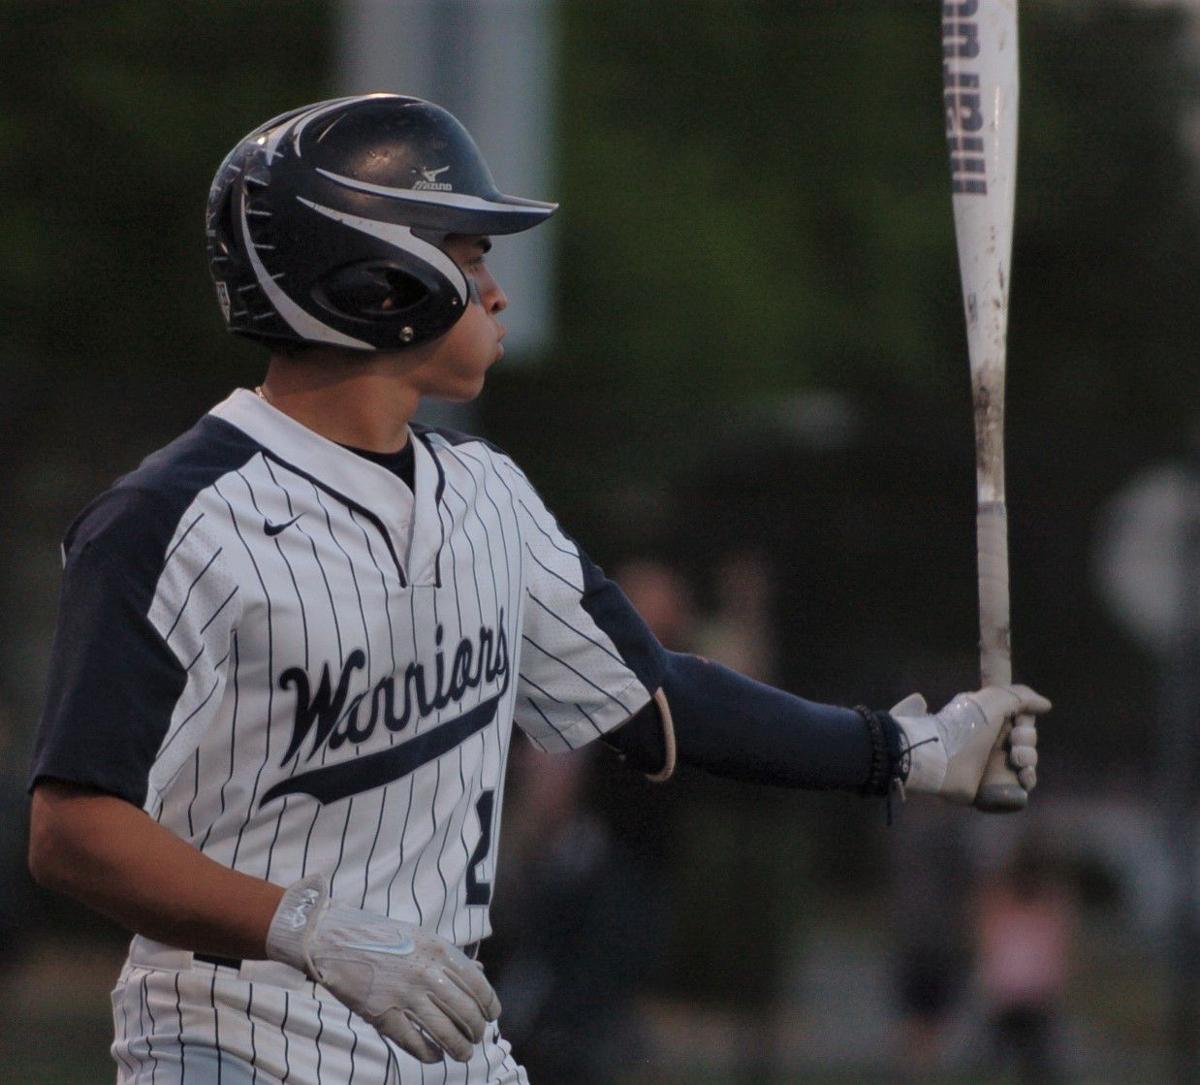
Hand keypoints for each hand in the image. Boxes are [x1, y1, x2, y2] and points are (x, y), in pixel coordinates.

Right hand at [266, 875, 499, 1062]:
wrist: (334, 938)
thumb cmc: (379, 936)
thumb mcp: (421, 937)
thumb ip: (450, 956)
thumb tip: (480, 971)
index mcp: (439, 951)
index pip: (479, 986)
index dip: (490, 1006)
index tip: (492, 1017)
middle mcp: (428, 973)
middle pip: (467, 1013)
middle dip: (476, 1031)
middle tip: (476, 1039)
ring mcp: (405, 996)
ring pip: (446, 1033)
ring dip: (460, 1048)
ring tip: (463, 1054)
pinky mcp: (383, 1015)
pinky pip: (416, 1044)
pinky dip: (430, 1055)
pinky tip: (435, 1056)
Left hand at [890, 685, 1049, 803]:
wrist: (940, 758)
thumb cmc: (964, 725)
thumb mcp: (993, 699)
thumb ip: (1020, 696)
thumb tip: (1046, 704)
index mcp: (989, 718)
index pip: (1020, 719)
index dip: (1025, 721)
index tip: (1019, 721)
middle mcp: (991, 739)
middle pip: (1026, 739)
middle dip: (1027, 739)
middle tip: (1014, 741)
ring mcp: (991, 763)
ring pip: (1026, 760)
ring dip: (1029, 758)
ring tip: (1017, 760)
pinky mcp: (991, 785)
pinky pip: (1020, 783)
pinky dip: (1027, 779)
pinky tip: (1024, 777)